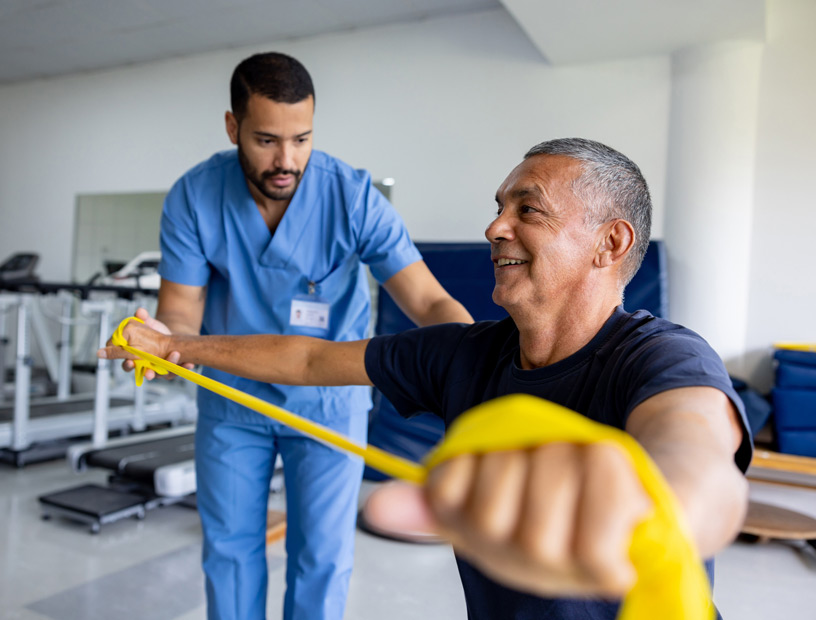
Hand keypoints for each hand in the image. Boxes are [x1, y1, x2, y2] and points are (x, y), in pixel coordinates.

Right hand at [97, 307, 192, 379]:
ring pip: (163, 374)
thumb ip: (142, 318)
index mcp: (136, 358)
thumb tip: (140, 311)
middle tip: (149, 373)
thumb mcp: (149, 324)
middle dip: (148, 374)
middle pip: (146, 374)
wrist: (172, 335)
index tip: (130, 362)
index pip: (128, 365)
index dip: (128, 365)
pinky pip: (178, 371)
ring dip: (169, 368)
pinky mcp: (174, 369)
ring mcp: (161, 369)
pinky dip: (184, 367)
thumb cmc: (155, 332)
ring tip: (174, 355)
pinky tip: (190, 363)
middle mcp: (148, 367)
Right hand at [388, 443, 651, 598]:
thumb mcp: (486, 488)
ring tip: (587, 478)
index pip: (446, 487)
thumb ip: (429, 500)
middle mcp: (506, 562)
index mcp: (475, 538)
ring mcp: (554, 570)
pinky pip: (598, 477)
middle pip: (505, 468)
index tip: (502, 466)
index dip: (476, 459)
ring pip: (553, 466)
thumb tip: (375, 508)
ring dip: (575, 454)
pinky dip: (611, 475)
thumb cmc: (558, 492)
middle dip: (533, 451)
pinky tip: (619, 494)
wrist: (641, 515)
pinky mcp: (602, 569)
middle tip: (555, 467)